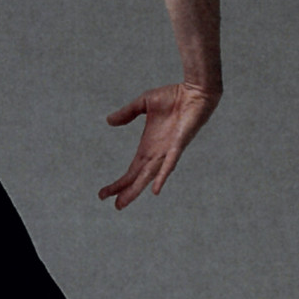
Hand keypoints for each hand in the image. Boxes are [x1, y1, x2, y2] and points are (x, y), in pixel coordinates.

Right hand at [99, 82, 219, 209]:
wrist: (194, 92)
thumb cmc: (173, 97)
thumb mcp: (143, 104)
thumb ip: (127, 113)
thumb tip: (109, 121)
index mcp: (148, 146)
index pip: (132, 170)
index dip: (120, 183)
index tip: (104, 194)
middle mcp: (157, 153)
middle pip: (138, 178)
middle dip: (125, 191)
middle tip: (114, 206)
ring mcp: (167, 151)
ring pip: (150, 176)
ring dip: (137, 190)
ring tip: (123, 203)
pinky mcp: (178, 145)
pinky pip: (169, 164)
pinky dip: (162, 177)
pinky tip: (155, 190)